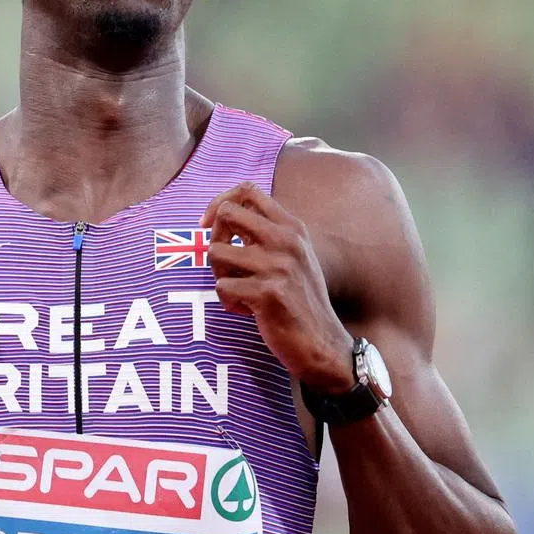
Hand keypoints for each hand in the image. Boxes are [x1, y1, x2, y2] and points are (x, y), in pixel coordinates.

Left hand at [200, 182, 355, 393]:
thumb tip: (223, 215)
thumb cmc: (301, 301)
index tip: (210, 225)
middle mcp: (286, 240)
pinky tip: (245, 310)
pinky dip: (227, 301)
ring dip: (219, 274)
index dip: (221, 203)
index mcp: (292, 227)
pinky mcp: (267, 293)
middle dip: (214, 236)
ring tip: (237, 290)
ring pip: (216, 251)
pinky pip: (222, 286)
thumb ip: (267, 234)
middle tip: (224, 262)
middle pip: (227, 212)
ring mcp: (277, 265)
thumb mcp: (294, 257)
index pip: (248, 190)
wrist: (322, 343)